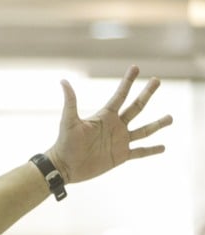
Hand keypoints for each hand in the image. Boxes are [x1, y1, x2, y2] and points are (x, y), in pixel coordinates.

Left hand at [47, 65, 171, 184]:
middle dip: (146, 94)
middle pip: (136, 107)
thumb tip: (63, 81)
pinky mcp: (120, 156)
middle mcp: (115, 126)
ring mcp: (120, 141)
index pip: (120, 95)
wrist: (64, 167)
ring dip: (157, 124)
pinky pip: (140, 152)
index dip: (128, 81)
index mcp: (105, 116)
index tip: (135, 67)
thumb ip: (70, 102)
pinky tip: (163, 147)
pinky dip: (151, 150)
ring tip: (171, 118)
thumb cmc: (64, 143)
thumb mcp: (68, 122)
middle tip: (157, 80)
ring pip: (144, 130)